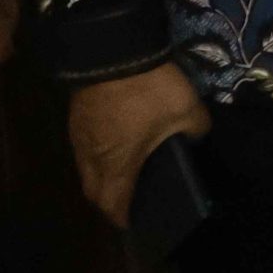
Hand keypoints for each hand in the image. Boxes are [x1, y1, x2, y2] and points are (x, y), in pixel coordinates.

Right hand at [69, 62, 209, 227]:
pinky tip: (117, 145)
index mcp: (116, 165)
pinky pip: (85, 150)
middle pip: (94, 192)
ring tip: (126, 173)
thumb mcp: (187, 110)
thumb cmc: (148, 91)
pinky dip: (99, 156)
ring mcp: (79, 138)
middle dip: (110, 201)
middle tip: (131, 198)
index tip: (135, 222)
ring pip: (87, 170)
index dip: (123, 217)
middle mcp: (91, 158)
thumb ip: (196, 130)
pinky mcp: (76, 119)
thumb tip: (196, 138)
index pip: (112, 205)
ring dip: (103, 177)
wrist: (113, 50)